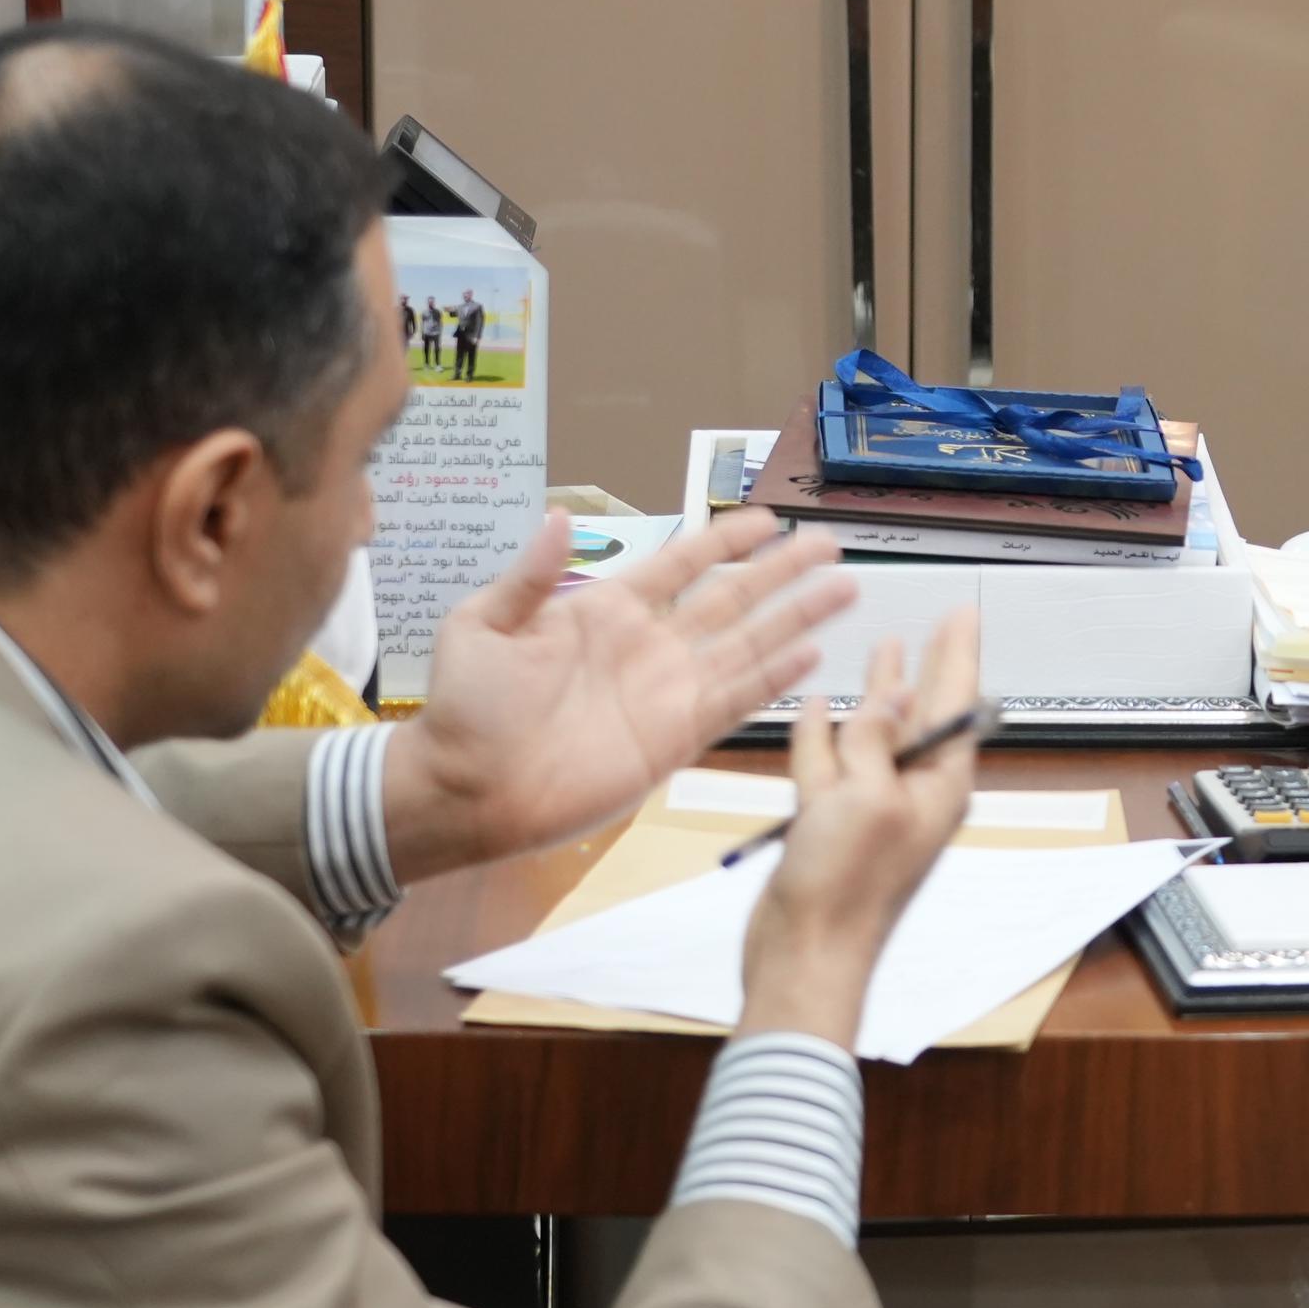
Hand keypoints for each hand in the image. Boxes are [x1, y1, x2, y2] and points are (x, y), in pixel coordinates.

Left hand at [383, 509, 856, 878]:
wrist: (466, 791)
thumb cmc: (465, 710)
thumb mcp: (481, 627)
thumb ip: (529, 577)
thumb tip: (559, 516)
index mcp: (605, 611)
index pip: (680, 564)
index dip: (725, 541)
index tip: (768, 518)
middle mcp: (649, 647)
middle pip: (731, 600)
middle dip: (782, 572)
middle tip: (828, 546)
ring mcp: (667, 693)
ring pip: (748, 646)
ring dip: (796, 619)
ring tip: (843, 590)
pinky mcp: (675, 740)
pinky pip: (735, 702)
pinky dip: (774, 679)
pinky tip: (812, 655)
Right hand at [738, 618, 984, 1048]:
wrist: (803, 951)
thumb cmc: (847, 888)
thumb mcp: (867, 797)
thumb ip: (877, 740)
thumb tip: (893, 698)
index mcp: (938, 787)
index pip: (957, 704)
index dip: (959, 654)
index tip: (965, 616)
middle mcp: (910, 794)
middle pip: (923, 715)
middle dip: (929, 667)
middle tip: (940, 629)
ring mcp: (870, 809)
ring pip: (874, 735)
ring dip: (876, 696)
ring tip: (882, 654)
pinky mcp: (830, 824)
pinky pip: (829, 765)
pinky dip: (822, 735)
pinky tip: (817, 708)